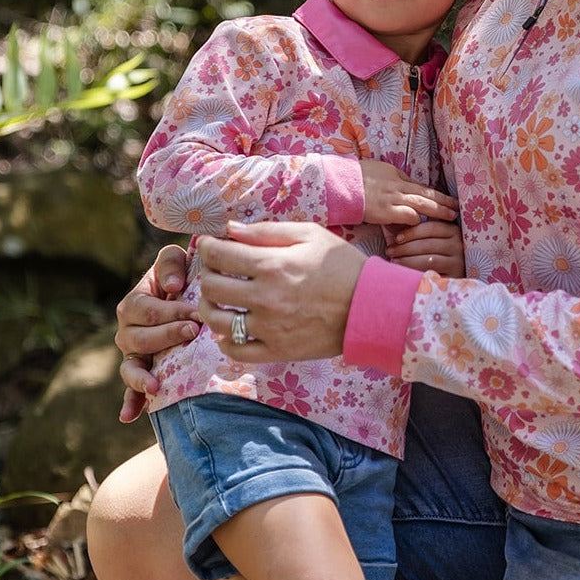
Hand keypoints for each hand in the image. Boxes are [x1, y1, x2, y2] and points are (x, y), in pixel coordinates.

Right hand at [115, 245, 200, 421]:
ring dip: (141, 377)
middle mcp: (129, 329)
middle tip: (191, 333)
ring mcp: (134, 354)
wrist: (193, 298)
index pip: (145, 310)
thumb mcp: (176, 262)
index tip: (196, 315)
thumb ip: (170, 263)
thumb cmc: (185, 277)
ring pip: (130, 366)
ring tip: (156, 386)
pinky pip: (131, 390)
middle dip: (165, 336)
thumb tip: (173, 285)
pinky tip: (129, 416)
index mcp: (135, 303)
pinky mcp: (143, 373)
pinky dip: (130, 402)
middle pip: (137, 338)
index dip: (169, 312)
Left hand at [195, 220, 364, 361]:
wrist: (373, 307)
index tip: (209, 244)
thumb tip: (230, 229)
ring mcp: (270, 328)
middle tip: (216, 270)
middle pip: (211, 287)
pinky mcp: (278, 350)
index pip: (218, 255)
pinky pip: (237, 351)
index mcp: (272, 266)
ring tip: (217, 300)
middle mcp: (265, 298)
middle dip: (207, 274)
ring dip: (209, 307)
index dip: (207, 246)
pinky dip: (225, 341)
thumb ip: (267, 231)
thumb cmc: (343, 266)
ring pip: (217, 321)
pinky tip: (229, 331)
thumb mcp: (310, 236)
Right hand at [359, 159, 458, 226]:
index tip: (446, 199)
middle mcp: (398, 186)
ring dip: (439, 211)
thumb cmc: (354, 177)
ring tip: (451, 217)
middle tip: (458, 207)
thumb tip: (402, 184)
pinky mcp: (387, 211)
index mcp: (396, 176)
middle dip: (445, 200)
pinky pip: (409, 216)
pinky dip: (417, 220)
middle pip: (427, 193)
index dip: (434, 194)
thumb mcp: (377, 171)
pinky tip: (423, 226)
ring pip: (423, 203)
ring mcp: (393, 199)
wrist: (341, 183)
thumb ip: (391, 179)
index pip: (420, 186)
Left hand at [385, 218, 464, 278]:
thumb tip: (397, 224)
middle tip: (390, 251)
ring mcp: (458, 262)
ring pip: (429, 258)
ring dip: (407, 259)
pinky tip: (404, 271)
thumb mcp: (433, 240)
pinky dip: (415, 270)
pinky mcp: (454, 277)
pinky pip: (431, 272)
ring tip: (394, 260)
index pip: (431, 228)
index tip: (396, 238)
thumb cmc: (435, 256)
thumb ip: (422, 233)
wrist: (449, 282)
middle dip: (405, 247)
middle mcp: (458, 245)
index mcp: (453, 231)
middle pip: (428, 243)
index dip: (411, 232)